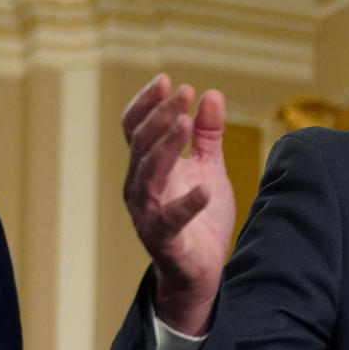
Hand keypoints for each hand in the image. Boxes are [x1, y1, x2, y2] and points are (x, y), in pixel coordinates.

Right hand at [122, 74, 235, 333]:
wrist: (202, 270)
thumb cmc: (200, 218)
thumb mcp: (209, 168)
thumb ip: (209, 135)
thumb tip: (212, 94)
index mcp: (147, 167)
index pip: (136, 128)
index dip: (147, 103)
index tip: (166, 79)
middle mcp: (140, 186)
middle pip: (142, 143)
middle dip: (162, 115)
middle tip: (184, 91)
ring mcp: (147, 212)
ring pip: (149, 173)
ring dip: (167, 145)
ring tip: (187, 122)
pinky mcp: (163, 238)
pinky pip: (171, 218)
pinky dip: (187, 203)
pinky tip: (205, 187)